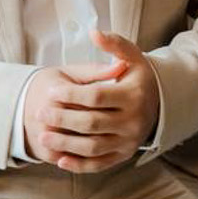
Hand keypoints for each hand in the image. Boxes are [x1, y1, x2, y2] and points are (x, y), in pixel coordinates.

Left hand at [22, 30, 160, 172]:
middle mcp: (134, 121)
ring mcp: (128, 141)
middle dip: (62, 119)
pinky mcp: (123, 155)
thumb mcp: (132, 56)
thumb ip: (113, 43)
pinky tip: (60, 160)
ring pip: (92, 147)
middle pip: (91, 123)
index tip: (51, 92)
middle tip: (40, 113)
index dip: (71, 95)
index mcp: (134, 95)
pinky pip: (99, 164)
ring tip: (43, 136)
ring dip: (65, 144)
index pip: (96, 96)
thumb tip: (94, 33)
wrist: (157, 103)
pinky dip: (78, 165)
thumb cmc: (137, 77)